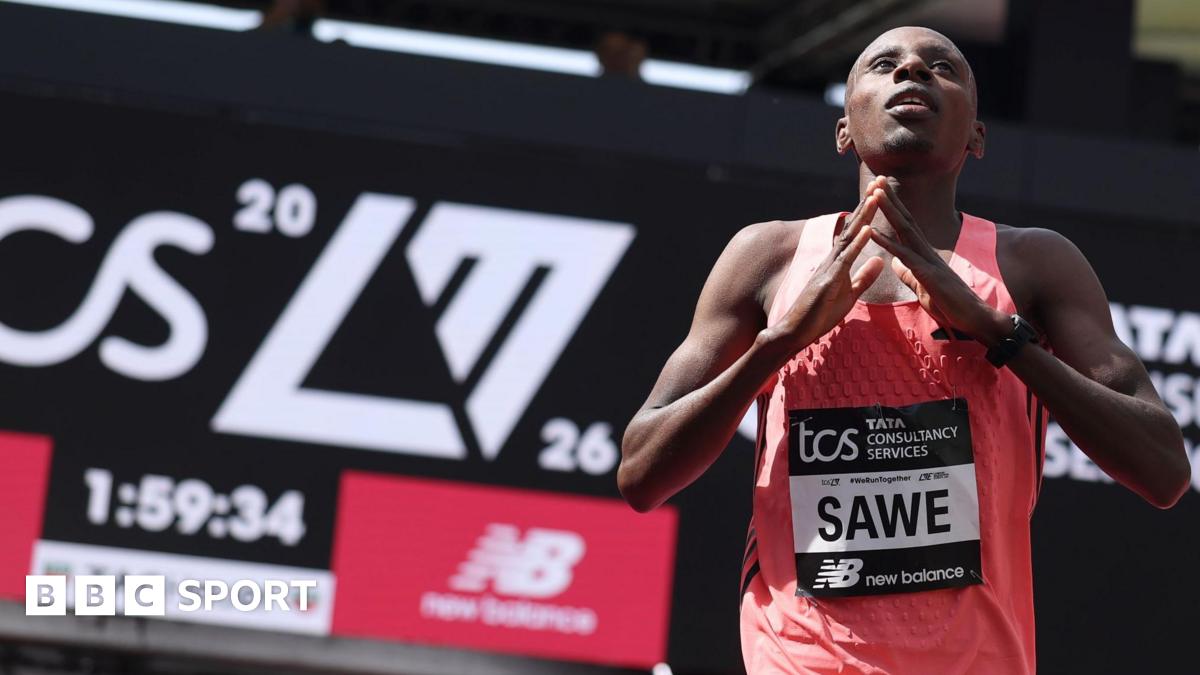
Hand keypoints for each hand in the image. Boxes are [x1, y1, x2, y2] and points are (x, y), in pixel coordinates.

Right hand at [765, 191, 884, 352]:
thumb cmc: (820, 315)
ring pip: (849, 237)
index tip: (880, 194)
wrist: (796, 332)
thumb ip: (864, 276)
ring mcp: (829, 268)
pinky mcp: (828, 281)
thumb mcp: (850, 294)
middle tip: (879, 183)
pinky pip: (845, 259)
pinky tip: (867, 229)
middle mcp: (833, 260)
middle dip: (866, 205)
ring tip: (876, 197)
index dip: (868, 213)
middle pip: (852, 227)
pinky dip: (857, 243)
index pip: (856, 233)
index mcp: (839, 262)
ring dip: (863, 216)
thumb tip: (879, 258)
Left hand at [866, 178, 1009, 344]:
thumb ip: (908, 274)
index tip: (880, 191)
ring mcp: (928, 261)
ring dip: (888, 211)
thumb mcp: (922, 288)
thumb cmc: (950, 305)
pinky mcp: (928, 275)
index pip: (906, 226)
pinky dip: (887, 243)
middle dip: (890, 200)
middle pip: (905, 220)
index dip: (893, 209)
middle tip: (876, 179)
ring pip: (905, 230)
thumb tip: (894, 262)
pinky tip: (872, 232)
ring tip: (874, 193)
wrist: (974, 319)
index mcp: (924, 255)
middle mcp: (926, 252)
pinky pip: (904, 256)